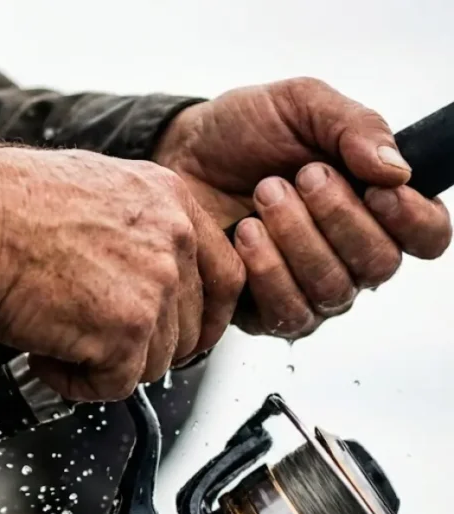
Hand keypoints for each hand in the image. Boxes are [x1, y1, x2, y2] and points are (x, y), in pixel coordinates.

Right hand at [0, 148, 244, 400]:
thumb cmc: (3, 205)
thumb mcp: (90, 188)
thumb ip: (131, 226)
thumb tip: (135, 268)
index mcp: (169, 201)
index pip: (225, 276)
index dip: (199, 316)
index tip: (176, 333)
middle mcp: (173, 241)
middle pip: (191, 329)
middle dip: (143, 347)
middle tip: (97, 342)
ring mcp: (154, 288)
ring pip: (154, 362)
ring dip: (105, 364)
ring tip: (55, 340)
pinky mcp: (125, 332)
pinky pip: (116, 385)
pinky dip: (77, 384)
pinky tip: (45, 356)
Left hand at [154, 77, 451, 337]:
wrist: (180, 154)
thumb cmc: (243, 131)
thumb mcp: (301, 105)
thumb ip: (355, 126)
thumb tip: (396, 169)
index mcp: (376, 206)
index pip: (428, 236)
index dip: (412, 219)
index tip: (377, 190)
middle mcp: (350, 255)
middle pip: (378, 265)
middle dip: (338, 218)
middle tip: (301, 177)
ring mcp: (309, 287)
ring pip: (332, 291)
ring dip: (298, 240)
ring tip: (264, 196)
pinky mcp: (264, 309)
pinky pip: (287, 313)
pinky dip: (267, 272)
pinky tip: (245, 234)